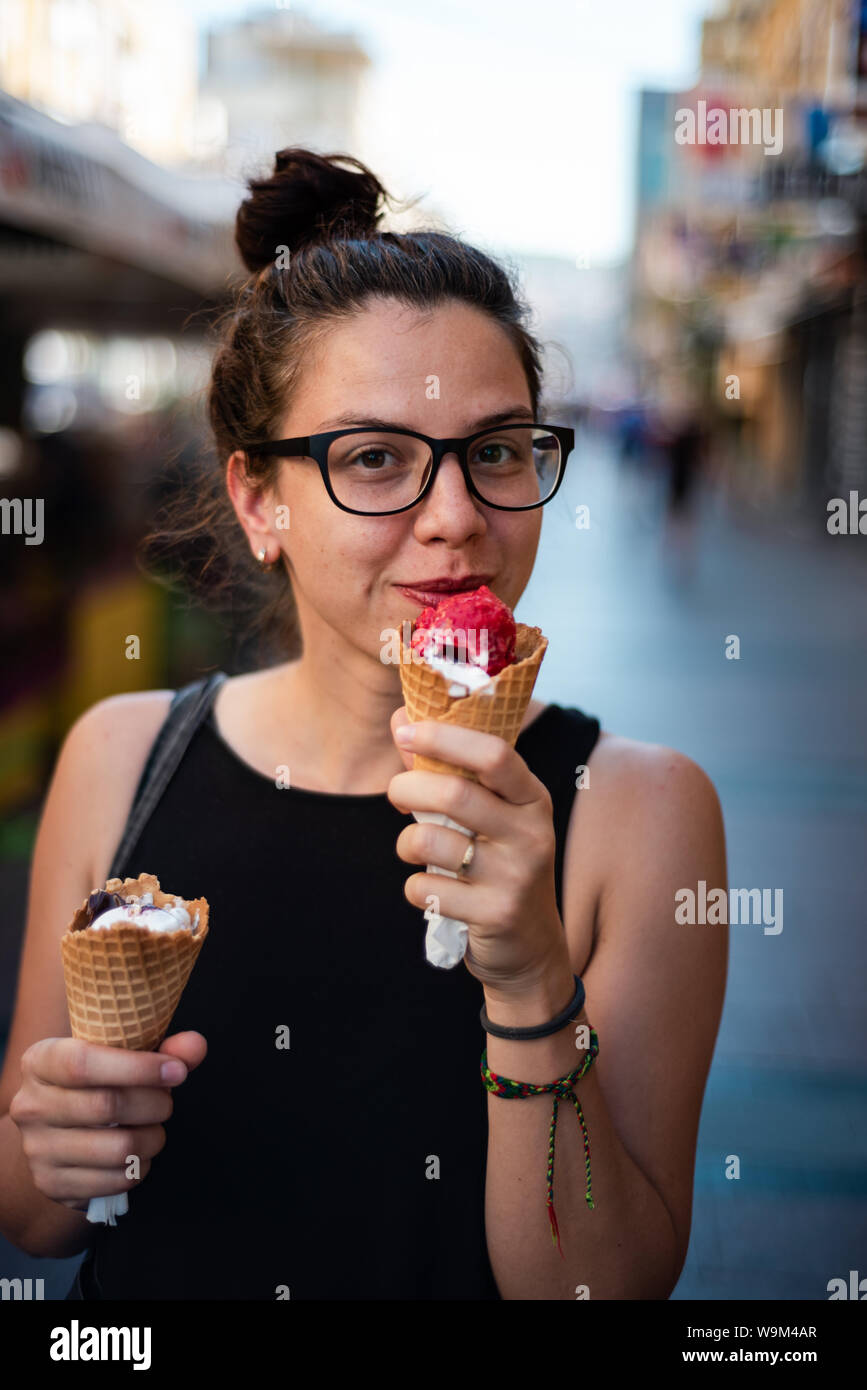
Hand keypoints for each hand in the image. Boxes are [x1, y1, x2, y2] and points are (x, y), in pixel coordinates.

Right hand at [9, 1031, 206, 1210]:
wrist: (58, 1132)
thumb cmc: (97, 1083)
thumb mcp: (121, 1056)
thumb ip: (162, 1048)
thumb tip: (194, 1045)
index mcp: (41, 1061)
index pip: (83, 1063)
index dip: (137, 1067)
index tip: (176, 1071)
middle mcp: (31, 1105)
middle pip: (106, 1105)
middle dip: (154, 1104)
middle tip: (166, 1102)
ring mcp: (37, 1148)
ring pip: (116, 1148)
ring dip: (152, 1139)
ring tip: (155, 1129)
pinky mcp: (52, 1184)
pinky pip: (115, 1180)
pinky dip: (140, 1167)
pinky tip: (137, 1154)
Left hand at [388, 707, 567, 992]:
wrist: (531, 949)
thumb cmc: (498, 865)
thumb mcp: (489, 816)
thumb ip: (447, 768)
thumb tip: (401, 717)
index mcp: (532, 798)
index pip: (494, 753)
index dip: (444, 737)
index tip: (406, 732)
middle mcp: (532, 833)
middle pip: (454, 794)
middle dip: (407, 789)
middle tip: (396, 795)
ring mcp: (516, 876)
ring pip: (430, 841)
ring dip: (406, 844)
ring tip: (414, 849)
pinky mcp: (495, 914)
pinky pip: (425, 888)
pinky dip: (415, 887)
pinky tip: (433, 891)